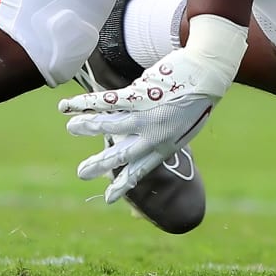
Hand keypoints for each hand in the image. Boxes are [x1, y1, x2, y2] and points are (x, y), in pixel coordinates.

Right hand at [60, 16, 245, 201]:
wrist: (208, 74)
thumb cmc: (198, 98)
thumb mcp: (185, 127)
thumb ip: (167, 137)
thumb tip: (153, 143)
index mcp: (165, 147)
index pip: (140, 171)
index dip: (123, 185)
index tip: (109, 200)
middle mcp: (153, 136)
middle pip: (120, 155)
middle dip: (98, 165)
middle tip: (81, 173)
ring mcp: (144, 116)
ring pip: (108, 126)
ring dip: (86, 127)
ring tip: (71, 128)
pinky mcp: (138, 95)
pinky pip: (105, 102)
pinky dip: (84, 104)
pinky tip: (68, 106)